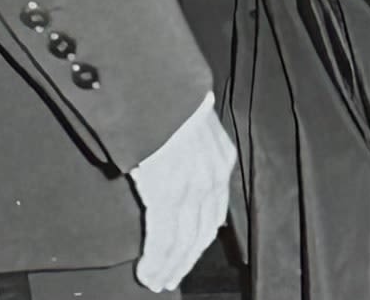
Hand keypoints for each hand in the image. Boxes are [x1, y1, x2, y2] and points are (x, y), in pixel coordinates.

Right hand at [129, 98, 235, 291]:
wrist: (163, 91)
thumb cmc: (171, 104)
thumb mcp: (195, 127)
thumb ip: (193, 153)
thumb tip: (176, 168)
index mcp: (221, 160)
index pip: (215, 211)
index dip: (200, 238)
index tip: (188, 253)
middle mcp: (212, 178)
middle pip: (201, 232)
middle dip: (185, 259)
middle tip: (170, 277)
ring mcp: (191, 189)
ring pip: (183, 241)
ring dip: (169, 265)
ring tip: (156, 279)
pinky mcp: (168, 194)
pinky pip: (164, 238)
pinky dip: (156, 260)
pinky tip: (148, 271)